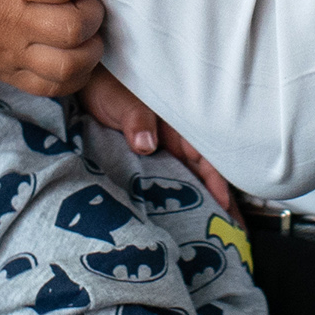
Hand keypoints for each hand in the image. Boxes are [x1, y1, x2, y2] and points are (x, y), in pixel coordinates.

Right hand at [0, 0, 103, 95]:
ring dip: (89, 48)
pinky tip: (74, 54)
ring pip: (68, 65)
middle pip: (71, 28)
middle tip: (84, 1)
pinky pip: (53, 88)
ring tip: (84, 31)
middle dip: (91, 12)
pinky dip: (75, 76)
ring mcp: (11, 54)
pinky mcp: (10, 75)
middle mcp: (10, 22)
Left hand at [85, 71, 236, 213]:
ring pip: (186, 178)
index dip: (216, 179)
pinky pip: (165, 179)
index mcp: (175, 123)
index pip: (204, 154)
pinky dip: (174, 196)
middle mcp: (171, 139)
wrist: (84, 84)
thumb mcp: (121, 100)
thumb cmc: (106, 86)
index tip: (224, 203)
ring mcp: (159, 149)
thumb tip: (147, 143)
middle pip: (200, 171)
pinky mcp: (142, 158)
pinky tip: (178, 216)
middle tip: (229, 228)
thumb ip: (136, 119)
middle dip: (216, 198)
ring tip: (209, 229)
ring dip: (198, 200)